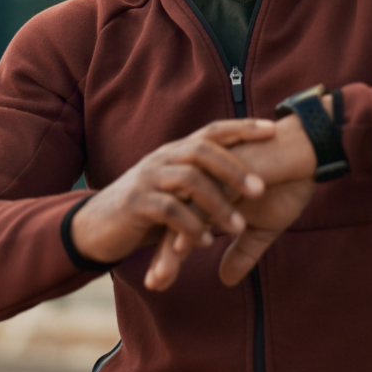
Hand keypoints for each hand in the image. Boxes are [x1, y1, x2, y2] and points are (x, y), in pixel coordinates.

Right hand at [71, 119, 275, 277]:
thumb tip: (250, 180)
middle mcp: (162, 158)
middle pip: (202, 150)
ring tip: (239, 227)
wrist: (97, 227)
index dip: (243, 128)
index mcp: (176, 152)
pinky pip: (167, 210)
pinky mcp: (135, 204)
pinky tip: (204, 243)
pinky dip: (190, 226)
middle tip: (262, 188)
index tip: (274, 130)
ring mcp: (147, 179)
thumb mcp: (177, 192)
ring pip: (188, 180)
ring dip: (217, 204)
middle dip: (234, 167)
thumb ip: (205, 184)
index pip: (213, 131)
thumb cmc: (147, 210)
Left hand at [147, 110, 321, 288]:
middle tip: (154, 285)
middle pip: (172, 221)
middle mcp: (203, 182)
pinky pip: (202, 200)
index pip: (180, 227)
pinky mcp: (225, 172)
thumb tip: (225, 281)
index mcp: (208, 193)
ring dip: (170, 248)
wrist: (309, 151)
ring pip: (182, 214)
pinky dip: (191, 224)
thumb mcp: (263, 227)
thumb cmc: (287, 182)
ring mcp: (212, 174)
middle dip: (161, 255)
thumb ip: (241, 252)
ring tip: (162, 277)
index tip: (158, 284)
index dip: (168, 256)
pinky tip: (181, 247)